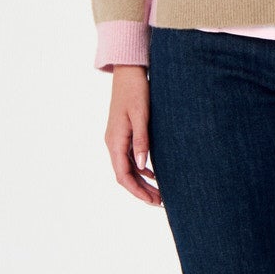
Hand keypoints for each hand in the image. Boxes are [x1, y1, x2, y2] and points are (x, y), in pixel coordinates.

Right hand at [105, 64, 160, 205]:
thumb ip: (141, 141)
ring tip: (160, 193)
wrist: (128, 71)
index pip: (123, 175)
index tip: (153, 202)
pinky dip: (142, 169)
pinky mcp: (123, 134)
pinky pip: (130, 158)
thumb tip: (143, 166)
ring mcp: (117, 139)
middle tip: (161, 202)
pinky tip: (154, 174)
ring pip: (128, 168)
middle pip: (125, 176)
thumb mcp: (141, 115)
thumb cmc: (136, 90)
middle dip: (142, 191)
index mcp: (115, 141)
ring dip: (142, 182)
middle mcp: (113, 143)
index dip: (138, 192)